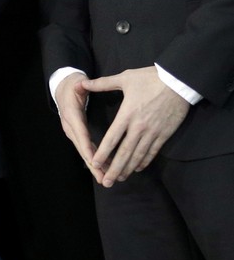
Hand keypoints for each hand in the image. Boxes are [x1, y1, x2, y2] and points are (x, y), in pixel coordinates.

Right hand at [55, 71, 104, 182]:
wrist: (63, 88)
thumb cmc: (72, 85)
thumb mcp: (77, 83)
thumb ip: (81, 85)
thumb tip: (79, 85)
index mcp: (71, 115)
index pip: (80, 134)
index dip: (88, 149)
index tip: (95, 162)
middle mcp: (70, 127)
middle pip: (82, 148)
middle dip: (93, 165)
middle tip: (103, 179)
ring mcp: (73, 132)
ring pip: (84, 151)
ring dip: (95, 166)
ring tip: (106, 178)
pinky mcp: (77, 134)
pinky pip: (86, 148)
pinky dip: (95, 159)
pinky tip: (106, 168)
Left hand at [84, 66, 189, 186]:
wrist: (179, 81)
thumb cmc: (150, 78)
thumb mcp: (124, 78)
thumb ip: (102, 84)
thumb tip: (81, 83)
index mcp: (127, 115)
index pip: (112, 138)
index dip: (103, 152)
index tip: (95, 163)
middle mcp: (139, 127)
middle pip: (125, 152)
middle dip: (114, 168)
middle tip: (106, 182)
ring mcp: (153, 132)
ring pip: (138, 155)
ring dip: (128, 168)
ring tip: (119, 178)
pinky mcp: (164, 134)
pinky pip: (153, 151)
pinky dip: (144, 161)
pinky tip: (137, 168)